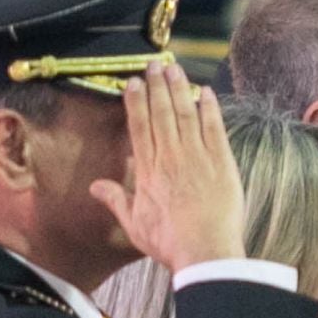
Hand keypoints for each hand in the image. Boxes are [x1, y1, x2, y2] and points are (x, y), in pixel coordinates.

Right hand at [89, 62, 245, 273]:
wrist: (206, 252)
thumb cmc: (170, 242)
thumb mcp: (134, 223)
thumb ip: (116, 200)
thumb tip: (95, 186)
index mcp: (148, 171)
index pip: (139, 127)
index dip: (136, 102)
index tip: (133, 83)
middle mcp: (171, 157)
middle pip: (162, 114)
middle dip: (157, 87)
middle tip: (155, 65)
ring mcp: (198, 158)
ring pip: (186, 115)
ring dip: (180, 90)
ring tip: (175, 70)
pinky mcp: (222, 163)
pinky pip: (214, 128)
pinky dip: (210, 108)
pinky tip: (206, 92)